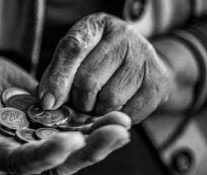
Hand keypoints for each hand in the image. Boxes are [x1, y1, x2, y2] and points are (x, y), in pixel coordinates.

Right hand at [0, 54, 129, 174]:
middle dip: (89, 150)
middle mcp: (24, 148)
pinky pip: (78, 127)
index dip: (47, 155)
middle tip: (116, 132)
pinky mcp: (54, 122)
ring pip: (75, 146)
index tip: (70, 141)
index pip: (24, 162)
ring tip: (123, 123)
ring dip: (100, 137)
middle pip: (59, 161)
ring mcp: (42, 136)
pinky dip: (97, 124)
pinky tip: (118, 116)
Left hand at [39, 13, 173, 122]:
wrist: (141, 61)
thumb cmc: (101, 59)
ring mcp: (144, 57)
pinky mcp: (158, 82)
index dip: (58, 79)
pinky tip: (116, 106)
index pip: (73, 49)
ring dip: (98, 110)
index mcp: (97, 26)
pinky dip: (116, 116)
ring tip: (99, 101)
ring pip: (109, 99)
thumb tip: (48, 102)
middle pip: (88, 81)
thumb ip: (59, 74)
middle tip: (82, 100)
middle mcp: (124, 36)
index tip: (48, 102)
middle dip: (79, 99)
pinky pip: (129, 113)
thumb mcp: (77, 56)